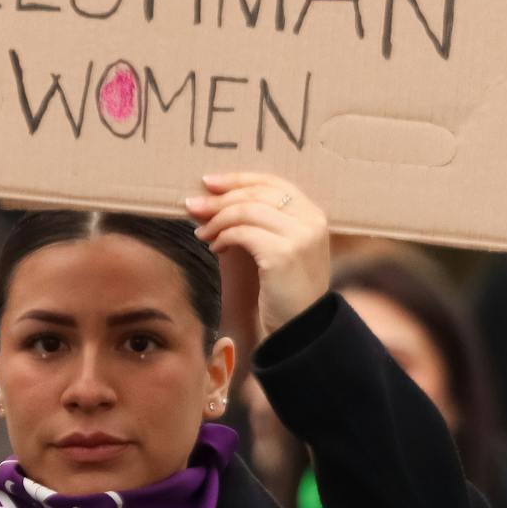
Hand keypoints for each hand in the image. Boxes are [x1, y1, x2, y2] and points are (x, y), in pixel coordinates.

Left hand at [187, 173, 329, 344]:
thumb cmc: (286, 290)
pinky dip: (223, 236)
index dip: (238, 179)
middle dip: (220, 198)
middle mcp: (311, 220)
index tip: (210, 183)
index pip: (272, 182)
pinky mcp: (283, 253)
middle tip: (193, 205)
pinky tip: (216, 247)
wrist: (301, 328)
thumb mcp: (281, 248)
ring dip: (217, 219)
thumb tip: (214, 200)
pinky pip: (242, 233)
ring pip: (247, 210)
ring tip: (202, 232)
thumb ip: (262, 222)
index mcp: (313, 214)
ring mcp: (300, 236)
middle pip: (257, 193)